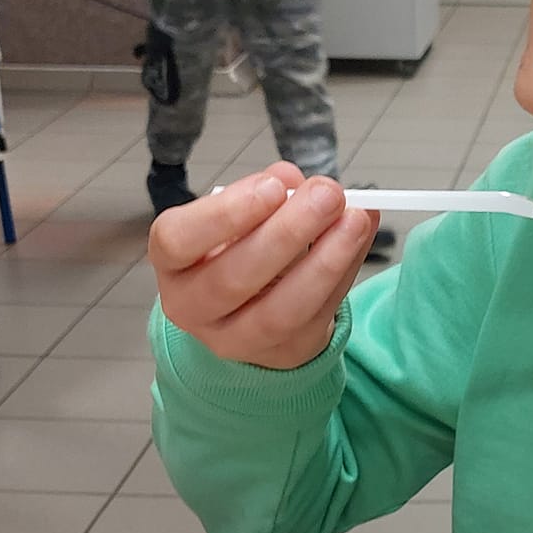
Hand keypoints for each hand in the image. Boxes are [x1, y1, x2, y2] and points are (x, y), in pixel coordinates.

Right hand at [149, 162, 379, 370]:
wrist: (248, 310)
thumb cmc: (239, 249)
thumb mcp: (240, 216)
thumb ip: (264, 193)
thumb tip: (294, 180)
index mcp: (173, 263)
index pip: (179, 242)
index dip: (225, 214)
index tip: (273, 187)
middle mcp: (193, 308)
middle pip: (233, 278)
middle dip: (287, 232)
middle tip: (328, 194)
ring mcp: (236, 340)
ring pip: (278, 311)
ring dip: (324, 262)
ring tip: (355, 219)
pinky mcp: (283, 353)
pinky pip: (316, 317)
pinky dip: (344, 274)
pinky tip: (359, 239)